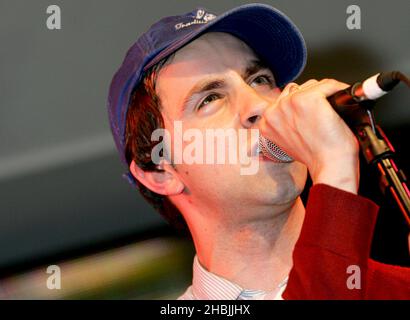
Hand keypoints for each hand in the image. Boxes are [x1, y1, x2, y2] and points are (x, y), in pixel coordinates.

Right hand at [259, 79, 359, 193]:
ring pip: (313, 86)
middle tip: (324, 114)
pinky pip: (328, 85)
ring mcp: (289, 103)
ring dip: (326, 94)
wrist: (330, 166)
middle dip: (314, 98)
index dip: (302, 105)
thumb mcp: (291, 142)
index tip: (313, 112)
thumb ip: (287, 124)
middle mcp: (274, 111)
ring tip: (331, 112)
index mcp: (267, 122)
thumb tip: (297, 112)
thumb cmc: (316, 157)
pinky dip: (339, 91)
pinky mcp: (308, 99)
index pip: (285, 99)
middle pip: (299, 90)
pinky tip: (341, 105)